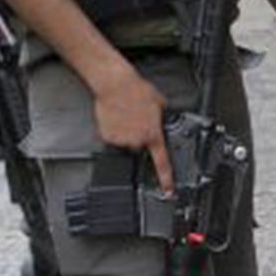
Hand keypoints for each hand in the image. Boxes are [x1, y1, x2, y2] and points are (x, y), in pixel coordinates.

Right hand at [93, 66, 173, 193]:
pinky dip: (114, 129)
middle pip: (139, 146)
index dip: (166, 179)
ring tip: (126, 115)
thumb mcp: (159, 102)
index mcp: (153, 134)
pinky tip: (116, 116)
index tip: (168, 191)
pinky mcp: (107, 136)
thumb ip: (161, 117)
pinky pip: (113, 137)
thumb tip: (161, 120)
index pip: (162, 162)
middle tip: (137, 119)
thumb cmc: (136, 90)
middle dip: (139, 135)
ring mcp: (121, 140)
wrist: (114, 84)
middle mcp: (137, 141)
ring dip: (127, 132)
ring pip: (126, 142)